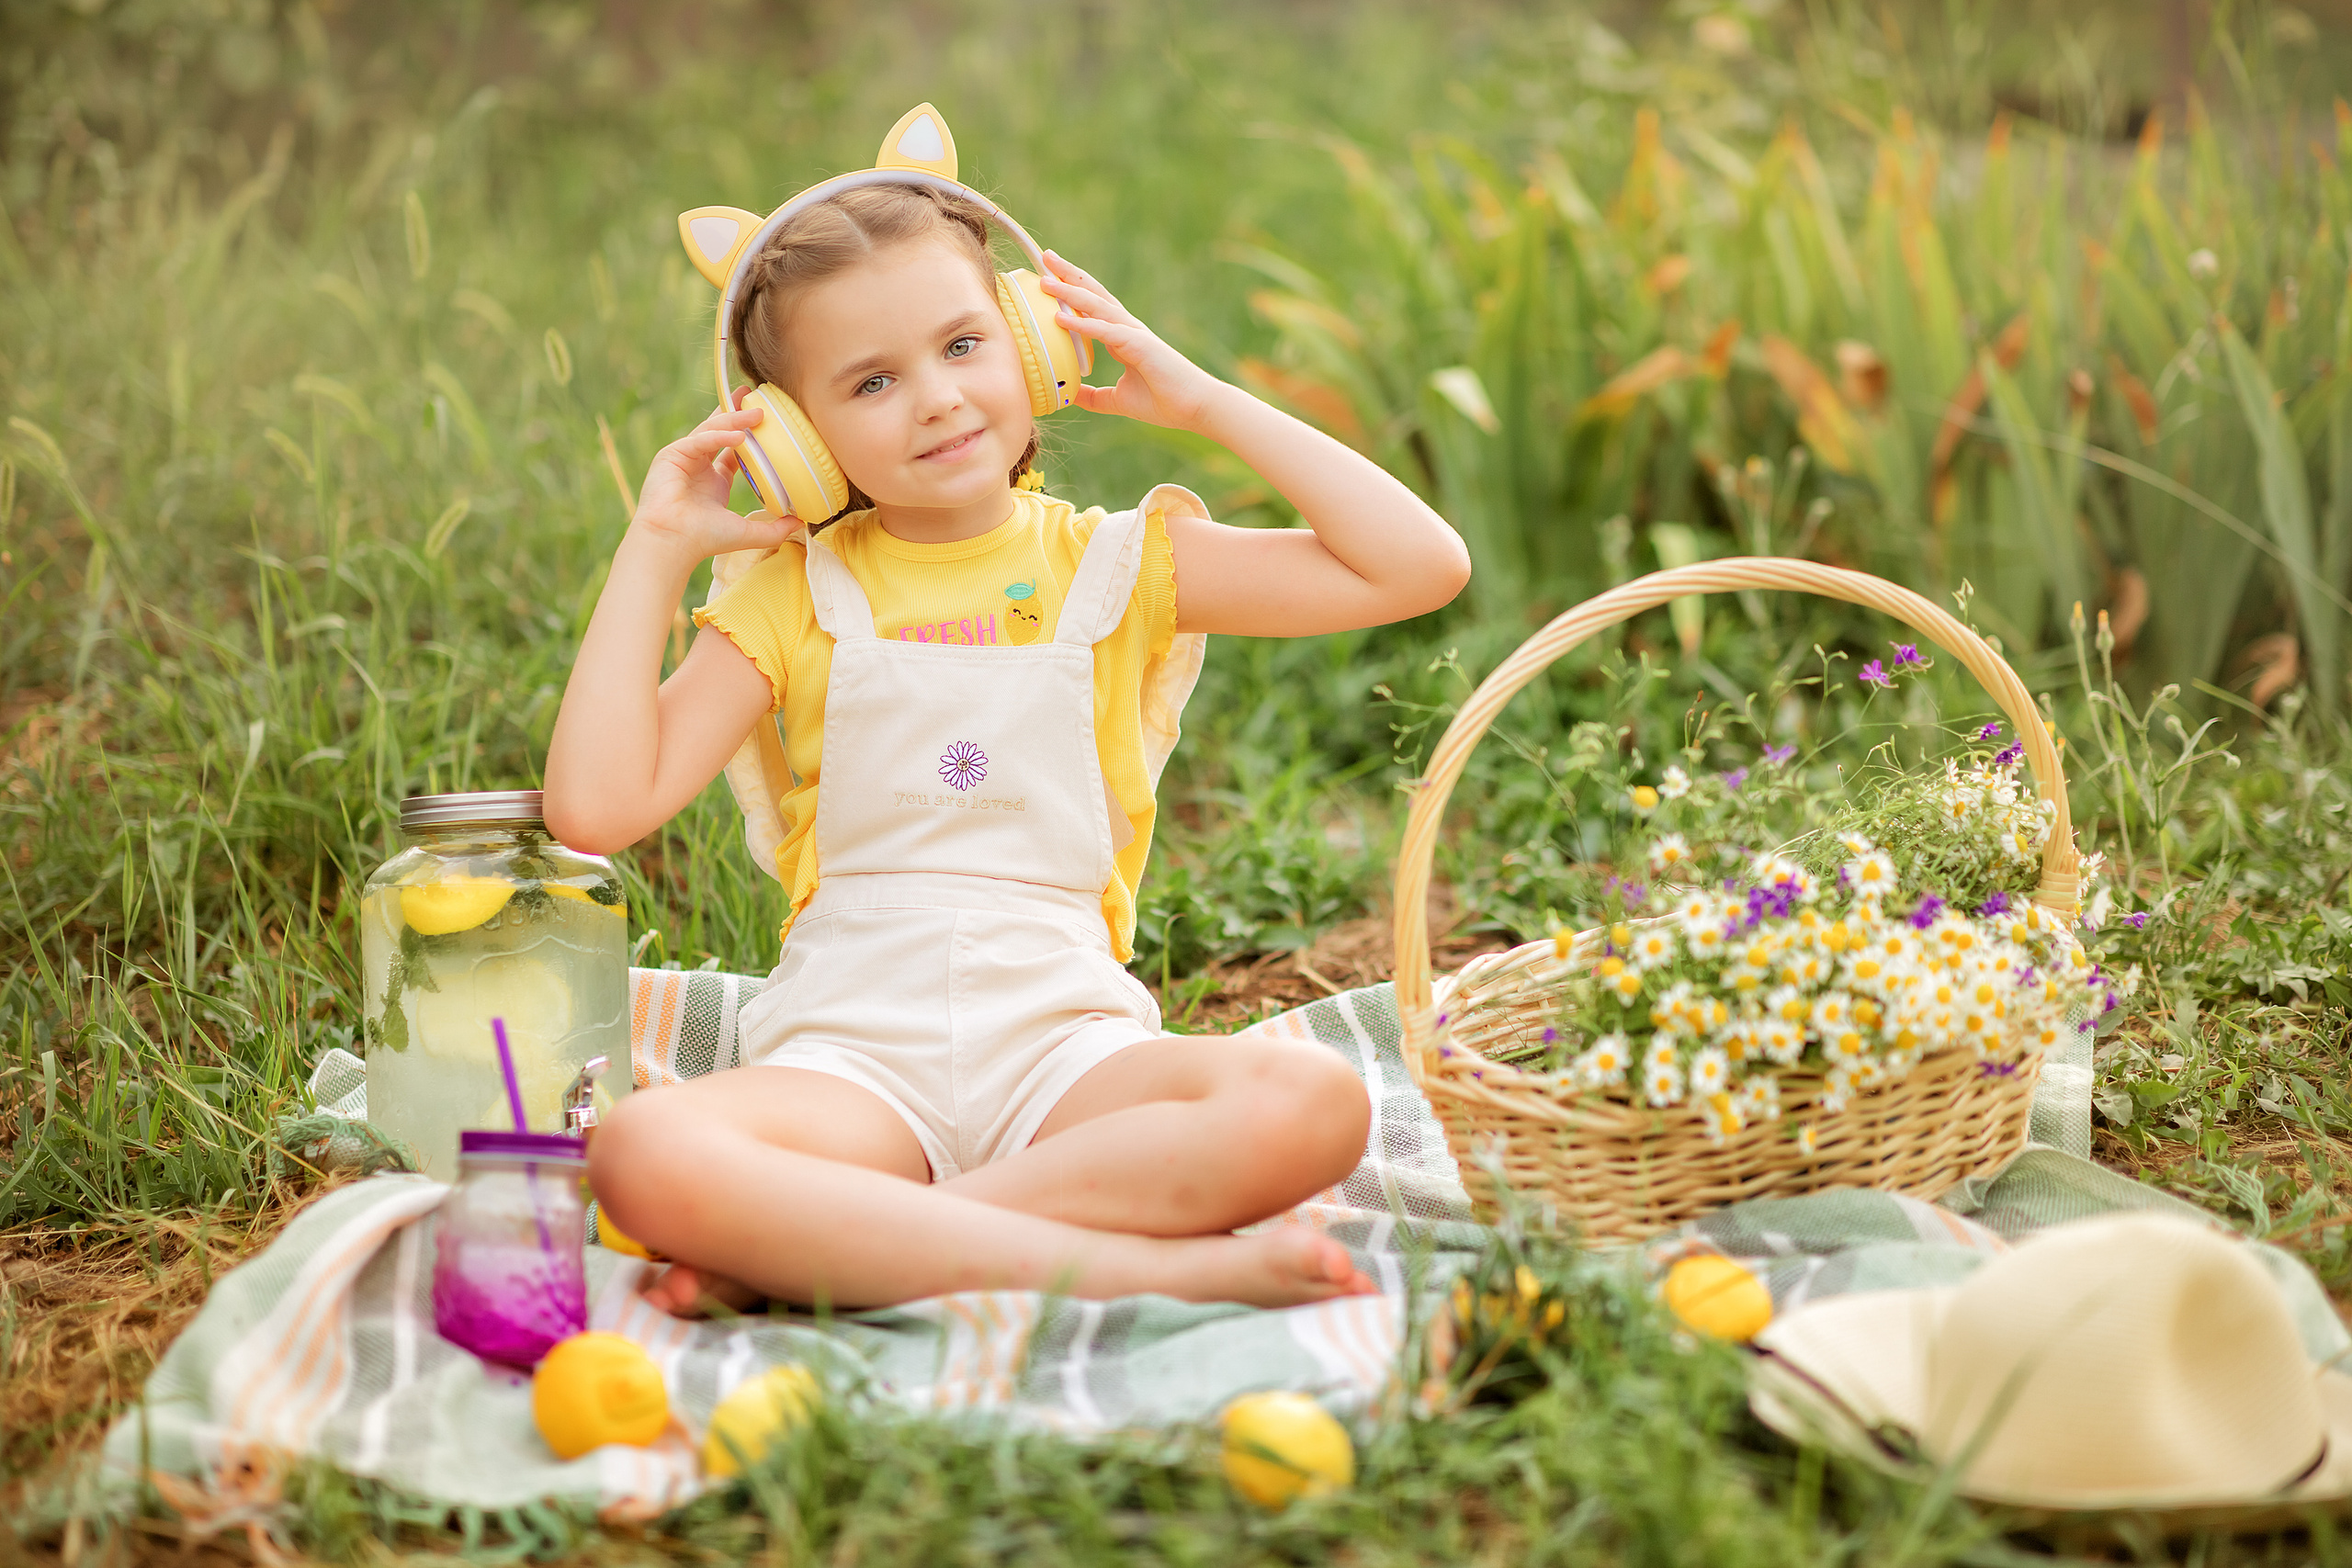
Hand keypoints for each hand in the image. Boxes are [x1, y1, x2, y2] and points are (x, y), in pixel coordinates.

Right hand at [628, 399, 794, 561]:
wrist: (674, 543)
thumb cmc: (704, 539)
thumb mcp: (747, 532)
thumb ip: (774, 529)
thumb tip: (801, 523)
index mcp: (713, 480)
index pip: (733, 449)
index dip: (749, 434)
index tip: (766, 421)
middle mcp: (698, 465)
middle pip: (720, 430)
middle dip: (738, 412)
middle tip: (756, 397)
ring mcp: (684, 458)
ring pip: (711, 430)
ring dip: (734, 419)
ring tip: (757, 413)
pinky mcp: (672, 455)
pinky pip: (699, 439)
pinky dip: (718, 436)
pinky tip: (738, 436)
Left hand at [1040, 252, 1221, 432]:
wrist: (1195, 408)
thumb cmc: (1163, 402)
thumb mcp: (1118, 400)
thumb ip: (1094, 396)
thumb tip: (1071, 396)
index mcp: (1122, 337)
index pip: (1093, 306)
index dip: (1072, 289)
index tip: (1049, 275)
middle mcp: (1127, 329)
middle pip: (1094, 294)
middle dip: (1069, 275)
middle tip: (1045, 257)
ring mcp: (1134, 334)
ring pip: (1097, 305)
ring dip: (1070, 291)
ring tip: (1045, 280)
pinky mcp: (1139, 345)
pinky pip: (1106, 331)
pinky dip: (1083, 322)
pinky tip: (1061, 317)